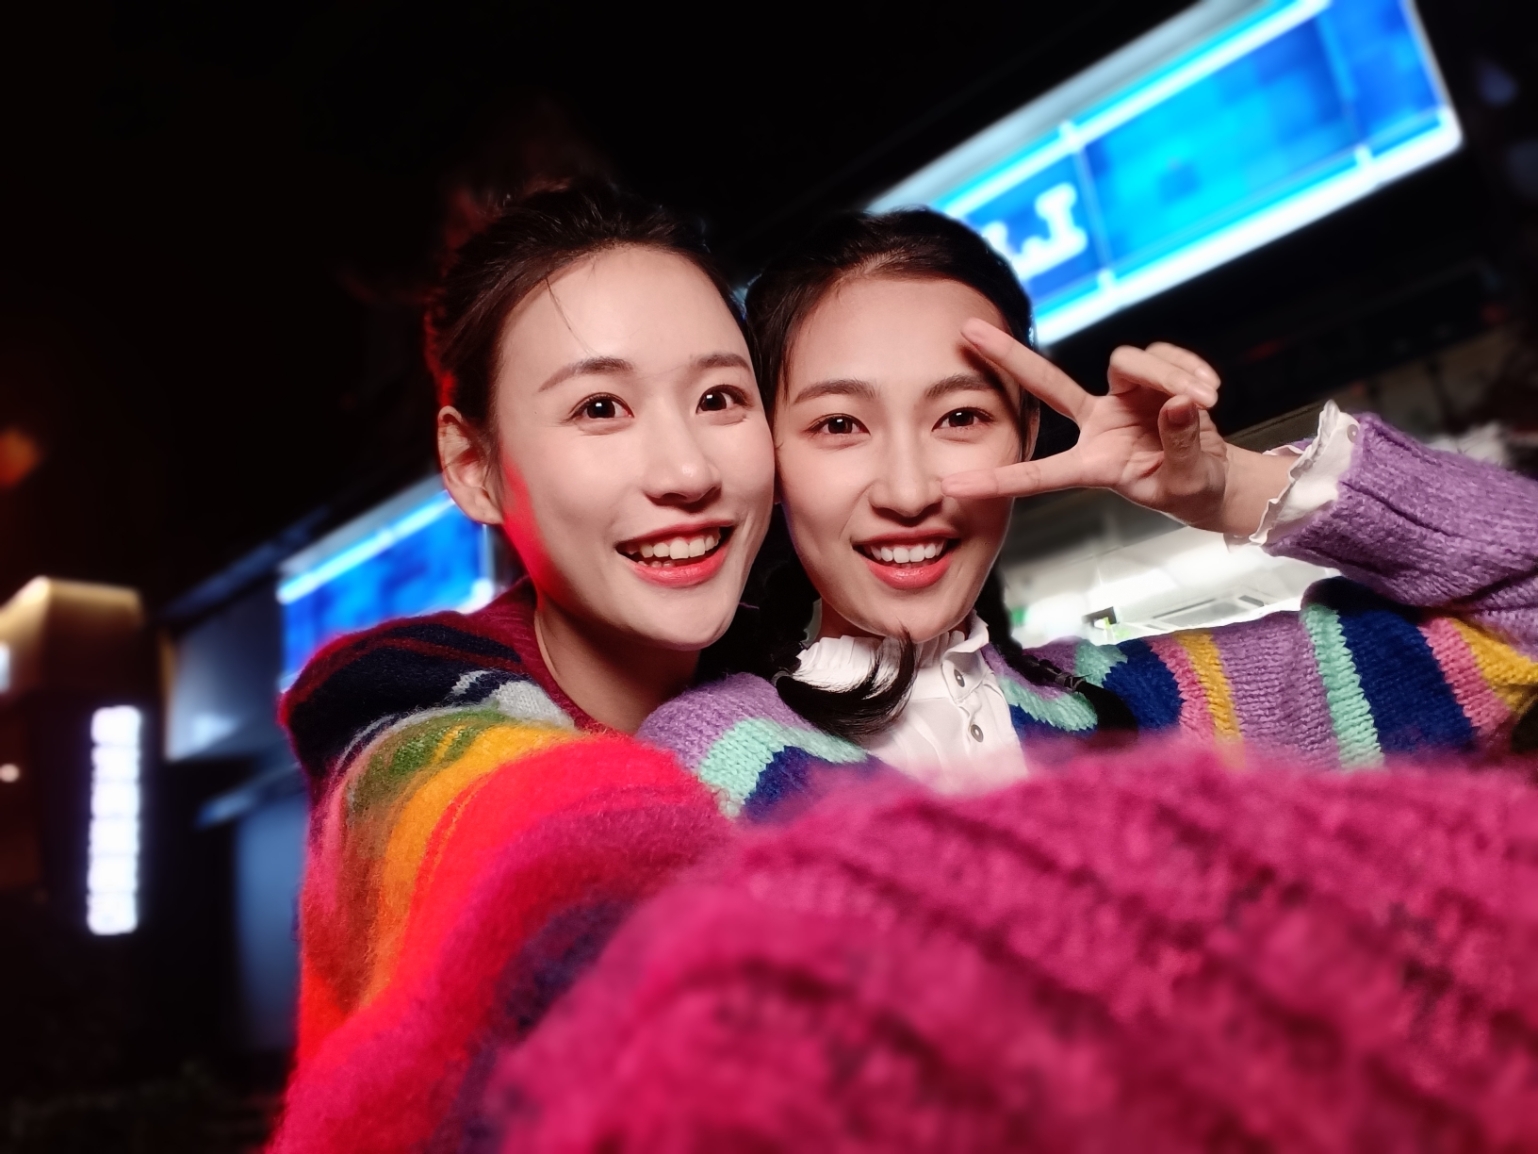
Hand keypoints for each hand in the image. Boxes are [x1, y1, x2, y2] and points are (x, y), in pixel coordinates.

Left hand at [942, 320, 1289, 535]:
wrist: (1212, 475)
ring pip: (1127, 362)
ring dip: (1169, 375)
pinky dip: (1186, 367)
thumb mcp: (1187, 481)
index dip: (998, 480)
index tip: (953, 487)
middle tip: (967, 330)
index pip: (1038, 473)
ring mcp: (1119, 398)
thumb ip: (1181, 444)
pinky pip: (1159, 355)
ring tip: (1206, 400)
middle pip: (1046, 383)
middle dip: (1008, 356)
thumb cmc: (1189, 488)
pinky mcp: (1146, 379)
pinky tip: (1207, 390)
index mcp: (1092, 466)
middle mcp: (1096, 426)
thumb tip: (1177, 403)